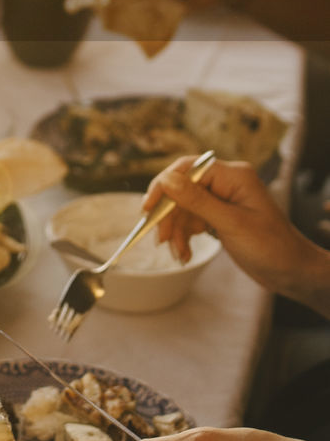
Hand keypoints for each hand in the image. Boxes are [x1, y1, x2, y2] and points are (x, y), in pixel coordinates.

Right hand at [142, 157, 306, 294]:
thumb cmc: (271, 246)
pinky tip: (184, 253)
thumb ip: (198, 201)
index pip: (189, 168)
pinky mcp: (219, 216)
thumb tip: (167, 180)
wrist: (291, 272)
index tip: (149, 207)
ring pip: (184, 207)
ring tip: (177, 253)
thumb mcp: (232, 223)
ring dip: (176, 230)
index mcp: (233, 175)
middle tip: (161, 239)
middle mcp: (226, 183)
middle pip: (183, 189)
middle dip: (170, 215)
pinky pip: (192, 220)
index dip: (165, 185)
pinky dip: (185, 236)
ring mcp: (222, 200)